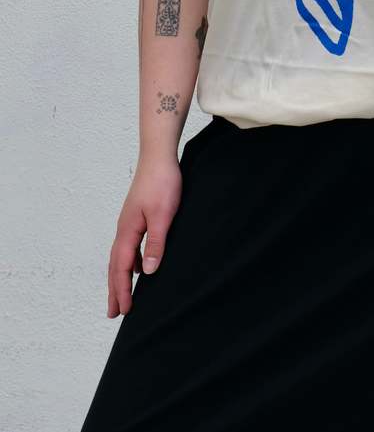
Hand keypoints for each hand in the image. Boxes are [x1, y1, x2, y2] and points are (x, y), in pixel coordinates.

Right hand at [106, 155, 181, 317]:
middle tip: (113, 313)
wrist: (159, 156)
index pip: (121, 268)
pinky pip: (129, 246)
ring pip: (120, 256)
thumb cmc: (162, 183)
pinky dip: (128, 261)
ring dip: (120, 277)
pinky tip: (136, 266)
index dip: (122, 290)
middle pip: (115, 266)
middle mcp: (124, 229)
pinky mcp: (137, 216)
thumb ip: (155, 243)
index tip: (123, 311)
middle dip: (115, 290)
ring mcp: (129, 222)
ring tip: (121, 295)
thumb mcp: (163, 215)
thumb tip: (146, 272)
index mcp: (127, 231)